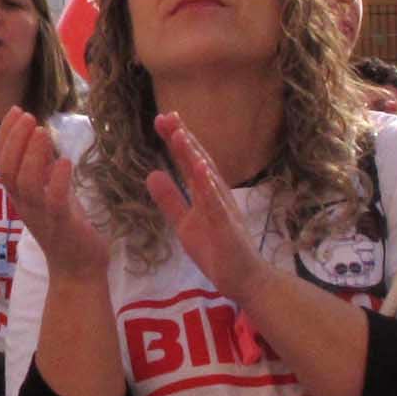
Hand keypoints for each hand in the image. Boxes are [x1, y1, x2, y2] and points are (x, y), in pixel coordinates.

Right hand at [0, 108, 105, 278]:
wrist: (77, 269)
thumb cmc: (65, 227)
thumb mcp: (50, 191)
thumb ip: (42, 168)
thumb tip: (38, 136)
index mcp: (18, 195)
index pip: (0, 162)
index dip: (5, 135)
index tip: (17, 111)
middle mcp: (24, 204)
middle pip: (7, 169)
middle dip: (14, 139)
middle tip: (28, 116)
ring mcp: (41, 215)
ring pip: (25, 183)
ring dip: (31, 154)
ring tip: (42, 131)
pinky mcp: (61, 224)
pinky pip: (53, 201)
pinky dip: (57, 180)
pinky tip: (65, 161)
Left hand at [144, 112, 265, 293]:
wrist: (245, 280)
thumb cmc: (217, 250)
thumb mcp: (184, 222)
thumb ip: (170, 199)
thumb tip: (151, 173)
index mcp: (206, 192)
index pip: (189, 161)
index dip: (176, 141)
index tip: (162, 119)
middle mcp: (217, 194)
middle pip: (199, 161)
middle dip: (183, 138)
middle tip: (166, 115)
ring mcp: (223, 209)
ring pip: (208, 178)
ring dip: (194, 156)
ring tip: (179, 135)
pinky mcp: (227, 228)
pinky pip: (217, 205)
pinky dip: (209, 188)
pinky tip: (201, 171)